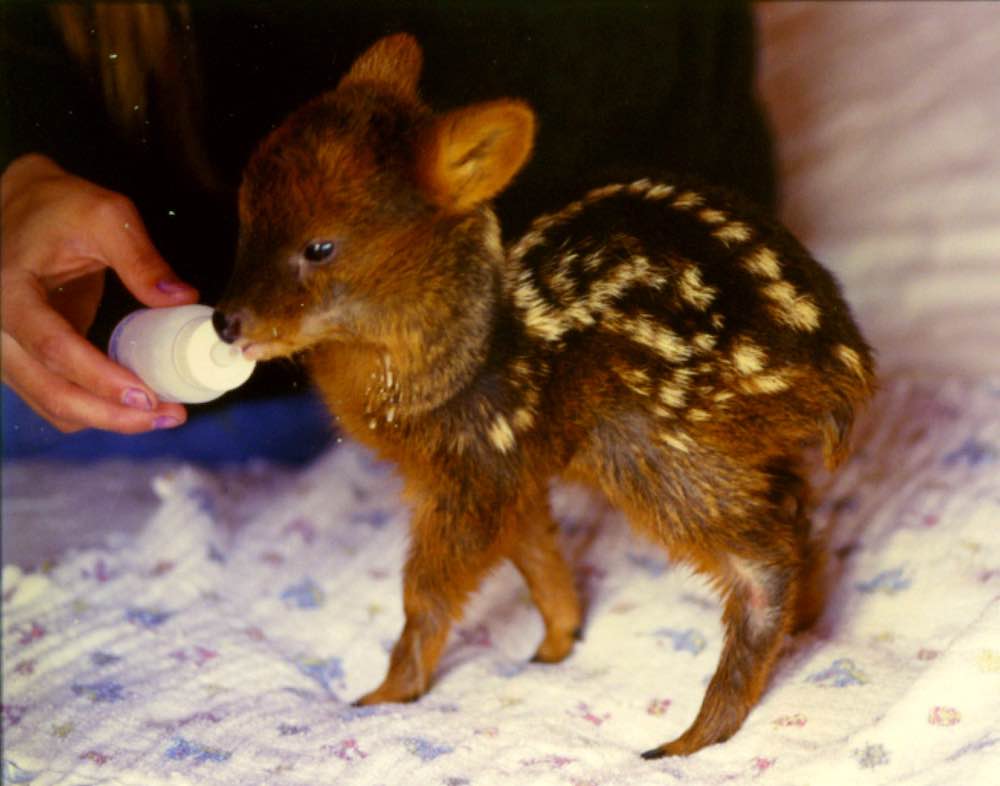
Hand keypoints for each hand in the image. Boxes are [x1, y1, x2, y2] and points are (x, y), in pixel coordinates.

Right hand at [1, 154, 197, 432]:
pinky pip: (54, 398)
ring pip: (51, 404)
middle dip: (112, 414)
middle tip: (169, 416)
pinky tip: (135, 406)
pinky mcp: (26, 358)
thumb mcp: (106, 215)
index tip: (147, 396)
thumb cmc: (60, 206)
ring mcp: (8, 349)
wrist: (20, 207)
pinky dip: (94, 410)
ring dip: (106, 419)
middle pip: (51, 391)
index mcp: (9, 291)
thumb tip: (183, 299)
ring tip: (163, 416)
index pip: (53, 348)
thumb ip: (142, 258)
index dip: (100, 378)